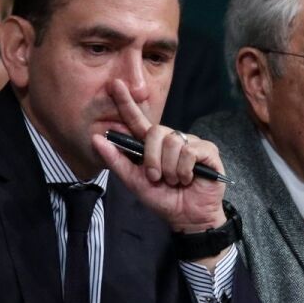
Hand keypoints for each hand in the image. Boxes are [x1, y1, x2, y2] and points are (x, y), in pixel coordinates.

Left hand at [91, 79, 226, 232]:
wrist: (187, 218)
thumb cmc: (163, 199)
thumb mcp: (134, 182)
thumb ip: (116, 161)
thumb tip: (96, 138)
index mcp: (152, 145)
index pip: (137, 119)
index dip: (127, 102)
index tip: (115, 85)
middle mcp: (171, 139)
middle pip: (156, 131)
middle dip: (151, 158)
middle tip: (155, 177)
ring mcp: (190, 143)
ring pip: (173, 142)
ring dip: (169, 168)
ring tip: (174, 181)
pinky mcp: (207, 151)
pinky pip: (190, 151)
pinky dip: (184, 170)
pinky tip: (188, 179)